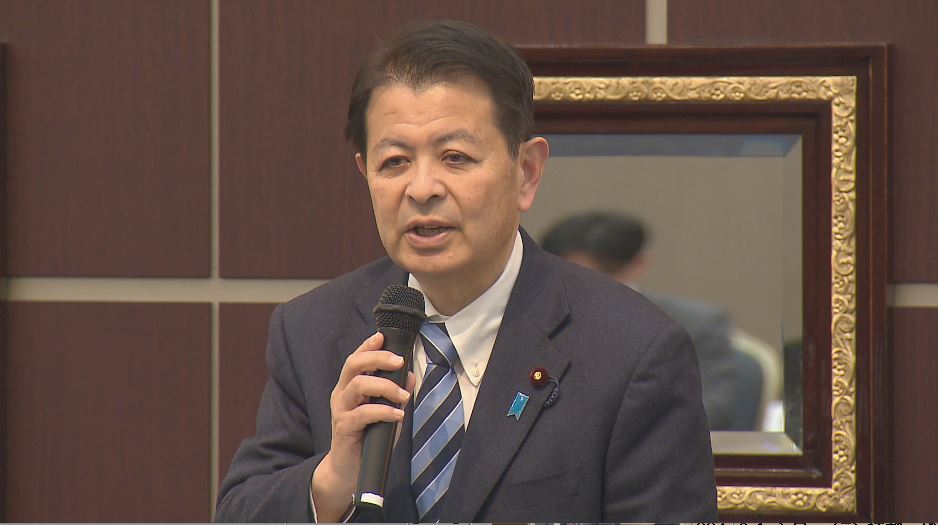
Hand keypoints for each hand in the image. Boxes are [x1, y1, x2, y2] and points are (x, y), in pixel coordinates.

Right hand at [311, 332, 415, 520]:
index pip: (356, 359)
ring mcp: (341, 410)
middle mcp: (342, 394)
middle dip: (377, 358)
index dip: (368, 346)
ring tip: (403, 395)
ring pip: (358, 384)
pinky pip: (363, 413)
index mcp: (350, 386)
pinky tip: (397, 415)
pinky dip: (383, 411)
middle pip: (353, 365)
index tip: (383, 337)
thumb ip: (397, 395)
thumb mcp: (387, 413)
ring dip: (385, 386)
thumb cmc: (369, 438)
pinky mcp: (343, 427)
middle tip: (399, 361)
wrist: (349, 470)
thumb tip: (411, 376)